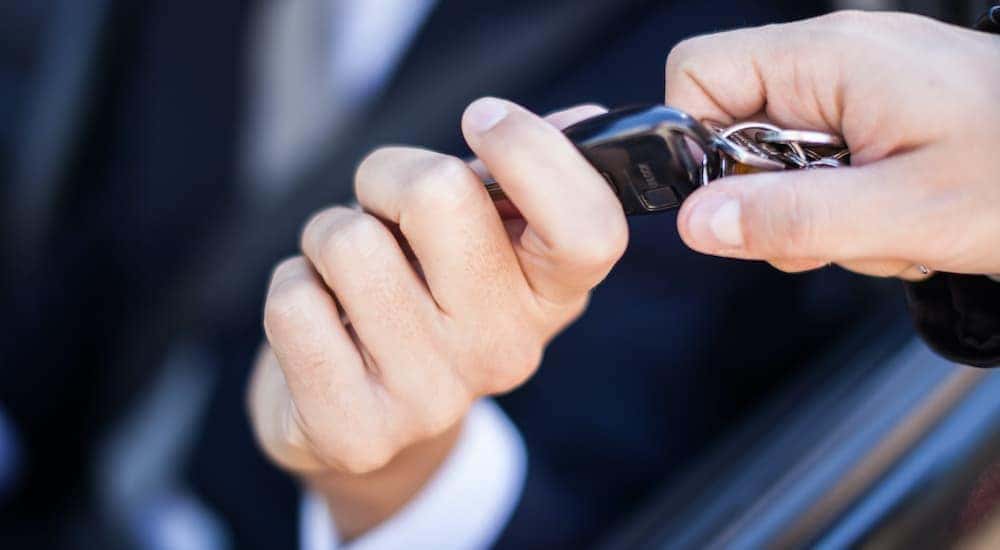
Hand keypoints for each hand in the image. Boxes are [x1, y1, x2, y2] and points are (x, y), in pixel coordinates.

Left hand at [247, 100, 626, 537]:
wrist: (364, 414)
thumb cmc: (422, 299)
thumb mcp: (484, 241)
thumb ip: (521, 180)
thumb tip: (582, 123)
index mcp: (550, 297)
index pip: (589, 230)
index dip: (534, 154)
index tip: (483, 119)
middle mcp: (506, 352)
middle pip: (439, 193)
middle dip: (386, 177)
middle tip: (384, 214)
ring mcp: (432, 397)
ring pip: (348, 242)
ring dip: (328, 238)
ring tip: (347, 278)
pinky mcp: (355, 431)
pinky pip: (293, 302)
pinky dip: (292, 287)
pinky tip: (319, 319)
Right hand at [667, 11, 999, 278]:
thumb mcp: (903, 213)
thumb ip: (790, 218)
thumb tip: (698, 222)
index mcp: (830, 58)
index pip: (697, 73)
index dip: (696, 141)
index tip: (736, 200)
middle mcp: (837, 58)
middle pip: (734, 122)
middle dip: (770, 195)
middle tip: (829, 229)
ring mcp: (861, 83)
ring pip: (778, 154)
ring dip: (815, 211)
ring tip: (881, 226)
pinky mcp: (881, 110)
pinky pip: (823, 160)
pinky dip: (846, 204)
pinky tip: (896, 219)